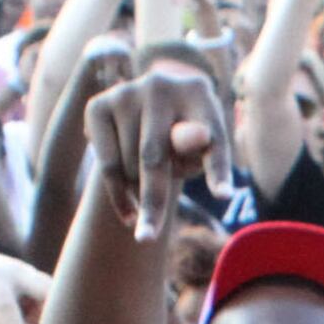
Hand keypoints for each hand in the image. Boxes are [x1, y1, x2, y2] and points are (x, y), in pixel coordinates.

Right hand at [79, 59, 231, 242]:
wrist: (150, 113)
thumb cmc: (186, 139)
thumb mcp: (202, 150)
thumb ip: (203, 150)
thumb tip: (198, 135)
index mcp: (199, 92)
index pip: (210, 140)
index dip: (217, 170)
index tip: (225, 196)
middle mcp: (160, 84)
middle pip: (153, 158)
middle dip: (152, 203)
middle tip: (148, 239)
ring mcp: (125, 92)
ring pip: (127, 164)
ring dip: (137, 193)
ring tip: (149, 198)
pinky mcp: (97, 105)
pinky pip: (106, 162)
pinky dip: (116, 193)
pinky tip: (129, 211)